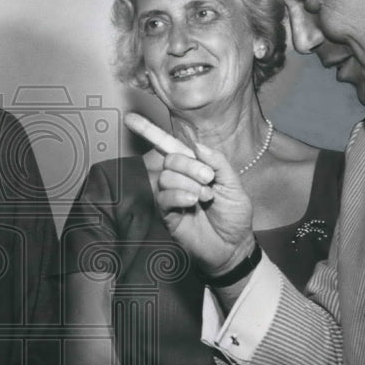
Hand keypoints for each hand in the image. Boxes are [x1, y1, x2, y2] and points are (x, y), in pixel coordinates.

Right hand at [125, 112, 253, 274]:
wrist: (234, 246)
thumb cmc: (234, 216)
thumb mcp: (234, 185)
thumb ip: (218, 163)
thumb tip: (197, 145)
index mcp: (194, 167)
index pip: (170, 146)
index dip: (149, 131)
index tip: (130, 118)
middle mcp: (179, 179)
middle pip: (170, 159)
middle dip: (189, 165)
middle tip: (209, 180)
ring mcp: (172, 197)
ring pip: (166, 177)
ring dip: (188, 184)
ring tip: (205, 197)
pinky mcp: (167, 215)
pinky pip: (163, 198)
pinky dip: (179, 195)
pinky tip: (193, 202)